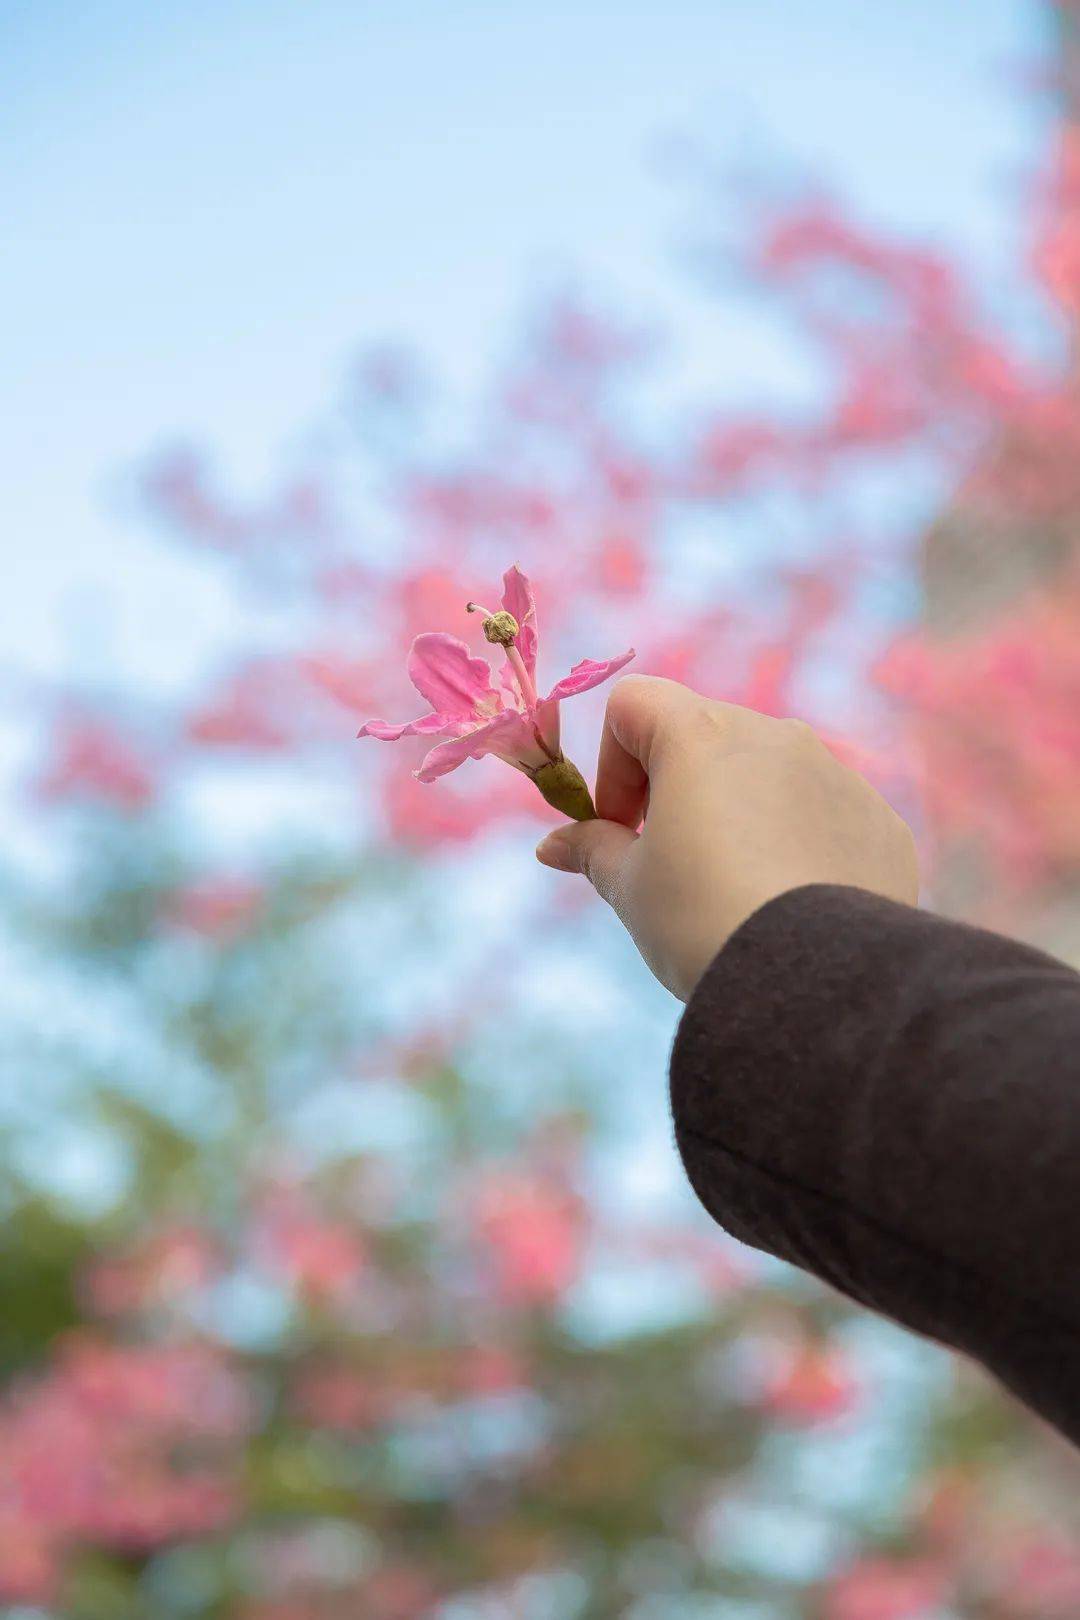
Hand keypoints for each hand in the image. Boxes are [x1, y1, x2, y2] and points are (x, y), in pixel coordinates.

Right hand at [535, 675, 918, 1000]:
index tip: (620, 828)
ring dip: (739, 812)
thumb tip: (553, 847)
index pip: (634, 703)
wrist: (814, 985)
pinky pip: (823, 814)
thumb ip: (592, 851)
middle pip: (704, 734)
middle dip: (676, 788)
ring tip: (734, 892)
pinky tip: (791, 907)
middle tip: (670, 863)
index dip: (613, 764)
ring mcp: (836, 774)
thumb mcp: (630, 888)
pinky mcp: (879, 820)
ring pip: (769, 773)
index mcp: (703, 735)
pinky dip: (798, 843)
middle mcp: (775, 735)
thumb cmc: (702, 921)